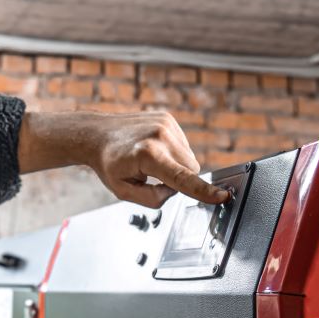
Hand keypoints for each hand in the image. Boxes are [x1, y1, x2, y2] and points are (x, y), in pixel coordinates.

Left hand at [85, 111, 228, 206]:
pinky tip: (154, 150)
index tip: (221, 196)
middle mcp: (160, 136)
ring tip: (150, 161)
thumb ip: (152, 199)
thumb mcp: (123, 191)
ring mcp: (166, 124)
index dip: (203, 191)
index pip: (182, 179)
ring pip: (189, 158)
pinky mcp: (168, 118)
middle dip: (179, 179)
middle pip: (191, 169)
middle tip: (154, 177)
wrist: (96, 134)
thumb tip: (174, 191)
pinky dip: (173, 152)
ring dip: (176, 165)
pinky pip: (183, 145)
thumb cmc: (108, 163)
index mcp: (148, 155)